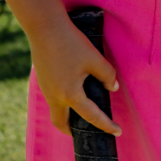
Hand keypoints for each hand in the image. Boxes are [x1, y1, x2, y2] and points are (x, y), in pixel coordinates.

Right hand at [30, 13, 120, 136]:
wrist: (44, 27)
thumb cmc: (71, 42)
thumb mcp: (94, 58)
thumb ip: (107, 75)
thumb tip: (112, 88)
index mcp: (70, 94)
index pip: (92, 116)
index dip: (106, 125)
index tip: (118, 132)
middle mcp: (55, 96)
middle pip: (61, 123)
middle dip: (73, 130)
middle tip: (84, 132)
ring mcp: (46, 89)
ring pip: (56, 110)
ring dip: (66, 115)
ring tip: (80, 111)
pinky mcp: (42, 79)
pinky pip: (52, 98)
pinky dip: (61, 102)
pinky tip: (70, 91)